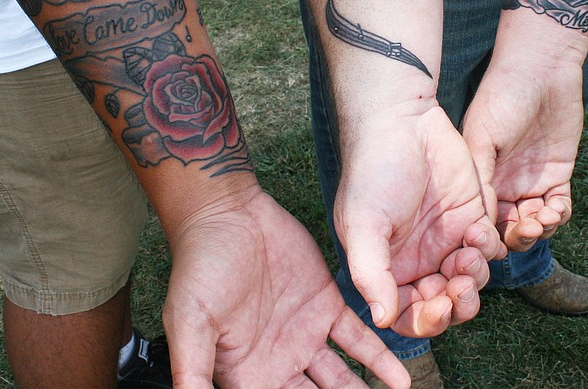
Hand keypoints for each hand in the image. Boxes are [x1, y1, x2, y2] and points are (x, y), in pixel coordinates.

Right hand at [163, 189, 409, 388]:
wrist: (228, 214)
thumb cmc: (199, 267)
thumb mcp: (188, 324)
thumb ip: (193, 374)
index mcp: (246, 374)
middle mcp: (279, 362)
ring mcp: (305, 334)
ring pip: (343, 379)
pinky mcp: (327, 304)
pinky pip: (359, 339)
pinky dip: (379, 359)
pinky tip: (399, 379)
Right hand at [335, 102, 503, 337]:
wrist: (402, 120)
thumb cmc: (373, 170)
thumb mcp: (363, 223)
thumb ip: (370, 272)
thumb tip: (381, 320)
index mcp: (388, 267)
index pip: (409, 315)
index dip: (427, 321)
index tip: (439, 306)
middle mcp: (418, 259)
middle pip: (446, 305)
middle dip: (458, 304)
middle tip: (462, 286)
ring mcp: (447, 239)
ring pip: (471, 281)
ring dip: (475, 277)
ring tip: (469, 252)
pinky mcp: (472, 216)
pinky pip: (489, 249)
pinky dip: (488, 247)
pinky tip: (477, 228)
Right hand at [461, 56, 582, 251]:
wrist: (540, 70)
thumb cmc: (501, 99)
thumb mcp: (481, 139)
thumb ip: (481, 180)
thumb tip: (480, 223)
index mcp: (480, 177)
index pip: (482, 219)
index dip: (488, 236)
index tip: (497, 241)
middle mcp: (503, 184)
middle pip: (509, 228)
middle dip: (518, 237)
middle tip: (528, 229)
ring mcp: (531, 180)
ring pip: (535, 222)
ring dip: (541, 229)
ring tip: (545, 217)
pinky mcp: (558, 175)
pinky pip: (559, 207)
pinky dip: (559, 215)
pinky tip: (557, 208)